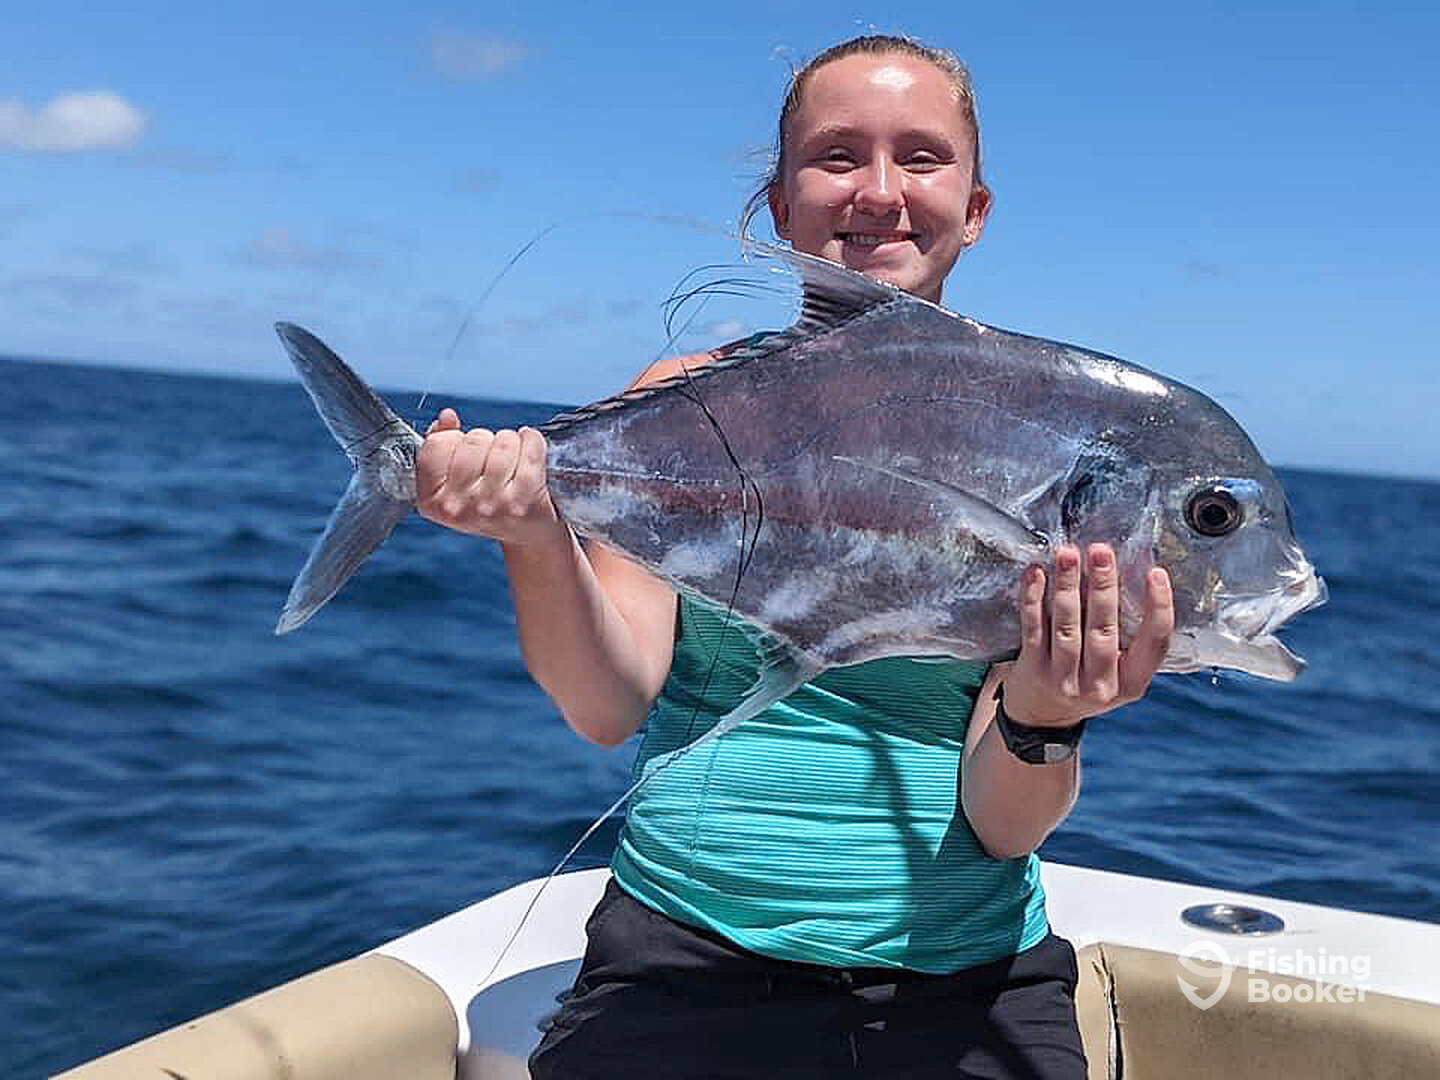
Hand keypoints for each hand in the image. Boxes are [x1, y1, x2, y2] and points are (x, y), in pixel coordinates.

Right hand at [415, 408, 565, 545]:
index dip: (453, 439)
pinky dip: (532, 441)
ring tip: (512, 459)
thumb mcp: (455, 481)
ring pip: (502, 440)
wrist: (526, 534)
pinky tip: (530, 451)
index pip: (435, 446)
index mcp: (432, 502)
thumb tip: (447, 417)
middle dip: (486, 440)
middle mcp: (459, 507)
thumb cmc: (488, 500)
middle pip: (472, 440)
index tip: (464, 452)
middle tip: (492, 458)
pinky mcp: (524, 499)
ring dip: (510, 441)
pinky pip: (529, 446)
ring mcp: (492, 504)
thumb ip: (441, 445)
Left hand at [1000, 544, 1173, 726]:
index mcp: (1132, 682)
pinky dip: (1033, 597)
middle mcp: (1100, 685)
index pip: (1155, 644)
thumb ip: (1128, 636)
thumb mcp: (1119, 673)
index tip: (1155, 573)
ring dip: (1067, 586)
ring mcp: (1064, 679)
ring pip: (1067, 627)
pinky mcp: (1033, 669)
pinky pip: (1033, 627)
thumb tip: (1129, 574)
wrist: (1042, 717)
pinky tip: (1036, 573)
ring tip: (1068, 554)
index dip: (1158, 608)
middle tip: (1101, 552)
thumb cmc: (1087, 681)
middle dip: (1103, 586)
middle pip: (1104, 630)